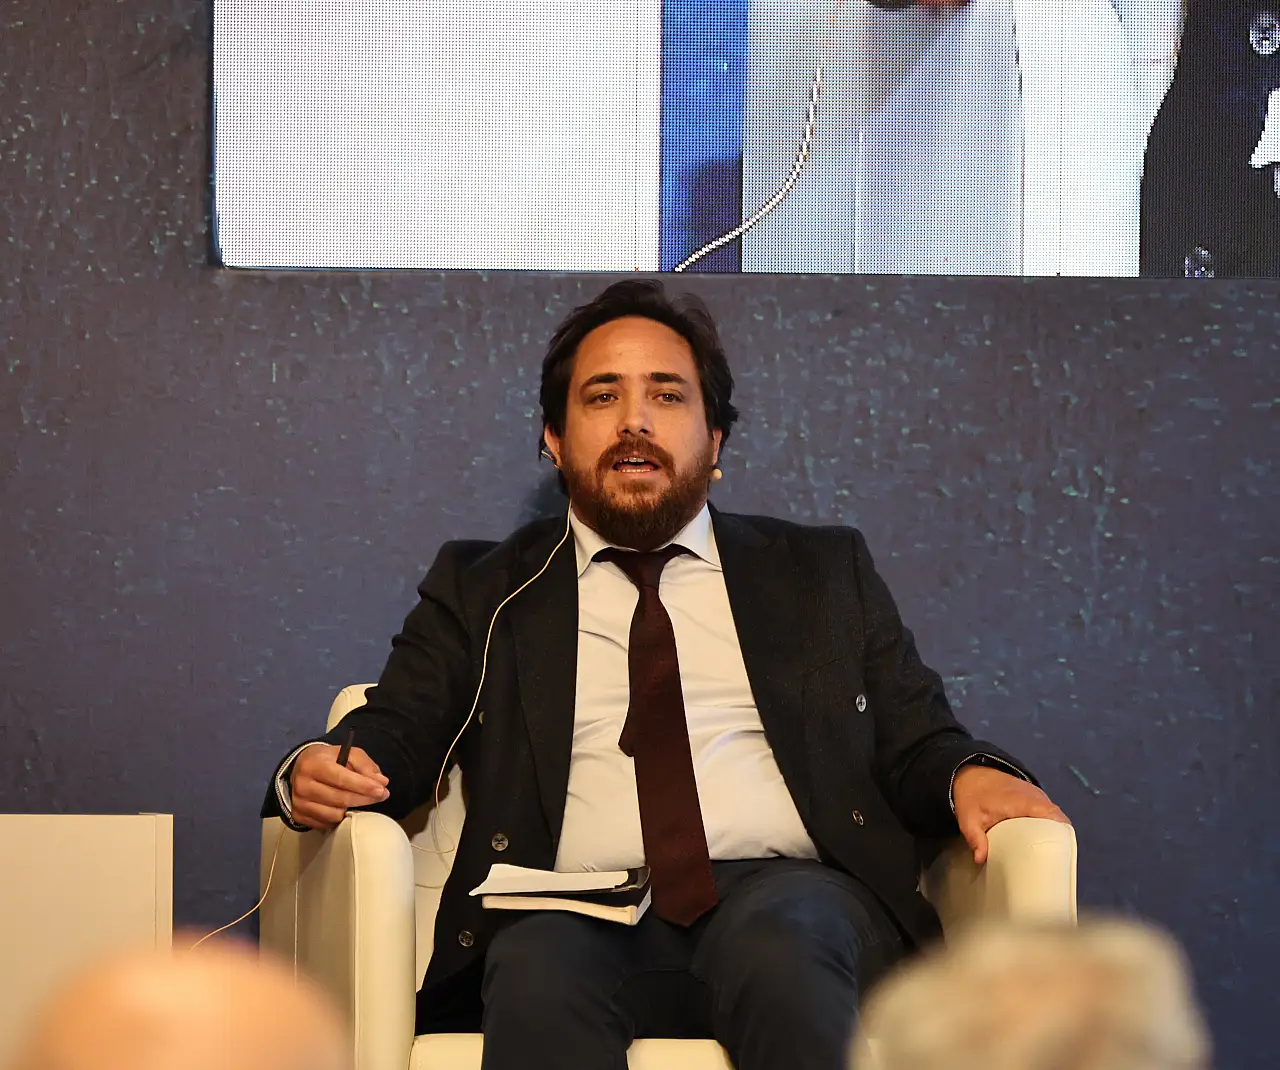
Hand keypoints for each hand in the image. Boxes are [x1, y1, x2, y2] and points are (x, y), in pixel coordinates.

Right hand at [288, 745, 389, 830]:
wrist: (302, 767)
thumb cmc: (329, 760)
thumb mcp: (348, 754)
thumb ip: (365, 765)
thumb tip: (381, 782)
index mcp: (314, 764)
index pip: (341, 778)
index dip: (363, 786)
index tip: (381, 790)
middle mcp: (302, 784)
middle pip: (339, 799)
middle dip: (364, 798)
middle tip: (381, 795)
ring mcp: (299, 802)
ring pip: (334, 815)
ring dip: (350, 810)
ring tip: (357, 799)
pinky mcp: (298, 815)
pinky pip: (325, 824)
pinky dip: (338, 818)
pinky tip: (343, 808)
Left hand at [952, 765, 1070, 864]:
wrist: (971, 775)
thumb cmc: (972, 797)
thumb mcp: (969, 819)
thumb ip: (976, 839)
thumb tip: (981, 859)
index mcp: (1021, 801)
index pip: (1050, 814)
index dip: (1060, 832)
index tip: (1060, 851)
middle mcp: (1033, 796)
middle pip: (1057, 817)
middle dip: (1060, 837)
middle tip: (1055, 858)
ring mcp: (1035, 794)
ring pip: (1054, 814)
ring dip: (1056, 831)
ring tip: (1052, 852)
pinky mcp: (1034, 796)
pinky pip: (1048, 811)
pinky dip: (1050, 824)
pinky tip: (1045, 840)